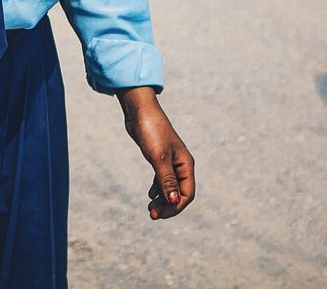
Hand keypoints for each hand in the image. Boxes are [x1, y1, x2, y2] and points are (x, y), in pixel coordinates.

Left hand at [119, 87, 195, 220]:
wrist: (139, 110)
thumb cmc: (151, 131)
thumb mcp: (158, 158)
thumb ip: (166, 180)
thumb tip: (174, 202)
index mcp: (185, 165)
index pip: (186, 194)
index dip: (175, 207)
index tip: (160, 214)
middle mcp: (181, 164)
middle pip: (179, 192)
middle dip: (168, 205)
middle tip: (152, 215)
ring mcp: (170, 161)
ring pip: (170, 187)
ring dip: (162, 199)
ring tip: (150, 208)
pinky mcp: (159, 157)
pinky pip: (162, 178)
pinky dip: (158, 188)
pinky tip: (151, 195)